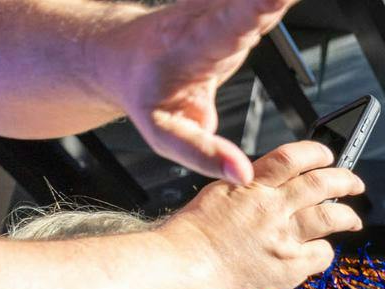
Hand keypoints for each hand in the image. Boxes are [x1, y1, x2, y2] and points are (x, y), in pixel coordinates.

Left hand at [93, 0, 300, 183]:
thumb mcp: (164, 134)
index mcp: (197, 47)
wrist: (123, 56)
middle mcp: (210, 16)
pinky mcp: (230, 3)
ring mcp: (220, 5)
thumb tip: (245, 174)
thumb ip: (205, 154)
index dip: (261, 5)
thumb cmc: (145, 93)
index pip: (234, 21)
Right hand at [160, 142, 365, 288]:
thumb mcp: (220, 194)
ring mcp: (283, 236)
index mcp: (250, 184)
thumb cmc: (195, 235)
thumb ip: (250, 187)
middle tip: (355, 183)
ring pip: (331, 217)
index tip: (327, 155)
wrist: (185, 267)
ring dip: (348, 216)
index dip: (316, 153)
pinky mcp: (290, 265)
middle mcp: (271, 207)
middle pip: (321, 184)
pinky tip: (320, 251)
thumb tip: (279, 182)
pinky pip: (322, 254)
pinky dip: (325, 251)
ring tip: (353, 219)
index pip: (292, 158)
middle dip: (345, 180)